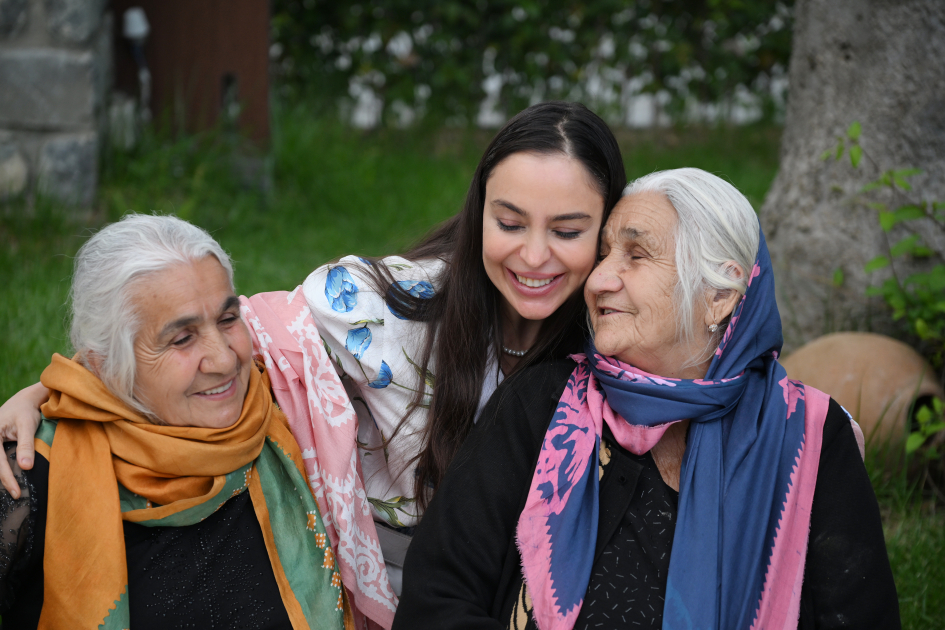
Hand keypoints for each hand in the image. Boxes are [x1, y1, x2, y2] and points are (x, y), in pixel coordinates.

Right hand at [0, 382, 47, 497]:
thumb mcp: (28, 425)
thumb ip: (26, 446)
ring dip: (1, 476)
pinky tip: (9, 479)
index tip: (16, 492)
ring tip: (12, 490)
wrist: (23, 401)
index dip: (7, 478)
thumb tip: (26, 467)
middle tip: (15, 495)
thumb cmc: (26, 411)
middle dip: (3, 480)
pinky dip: (2, 469)